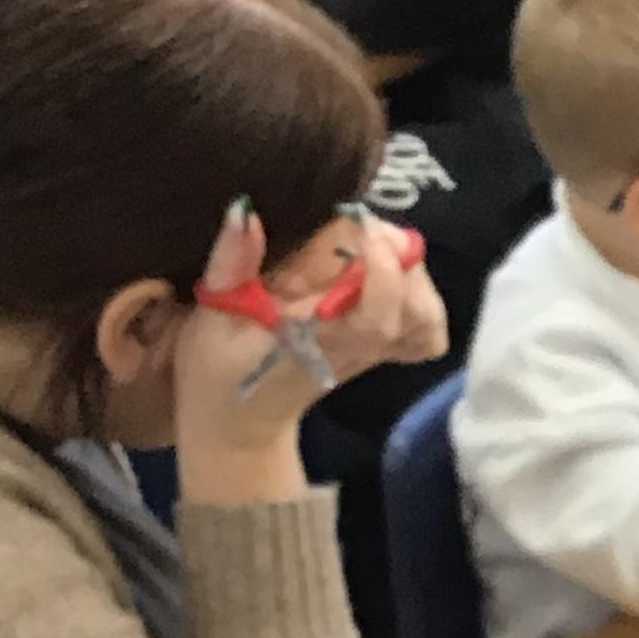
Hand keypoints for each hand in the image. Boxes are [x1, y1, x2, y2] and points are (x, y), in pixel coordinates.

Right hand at [172, 203, 446, 500]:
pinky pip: (424, 334)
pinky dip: (422, 305)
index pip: (378, 315)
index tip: (361, 225)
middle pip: (415, 307)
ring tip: (375, 246)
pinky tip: (392, 280)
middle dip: (398, 256)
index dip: (383, 270)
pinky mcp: (378, 350)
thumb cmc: (218, 370)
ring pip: (426, 317)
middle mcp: (357, 345)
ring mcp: (373, 351)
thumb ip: (232, 264)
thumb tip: (246, 212)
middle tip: (361, 226)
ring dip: (412, 274)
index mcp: (320, 338)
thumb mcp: (212, 315)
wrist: (236, 425)